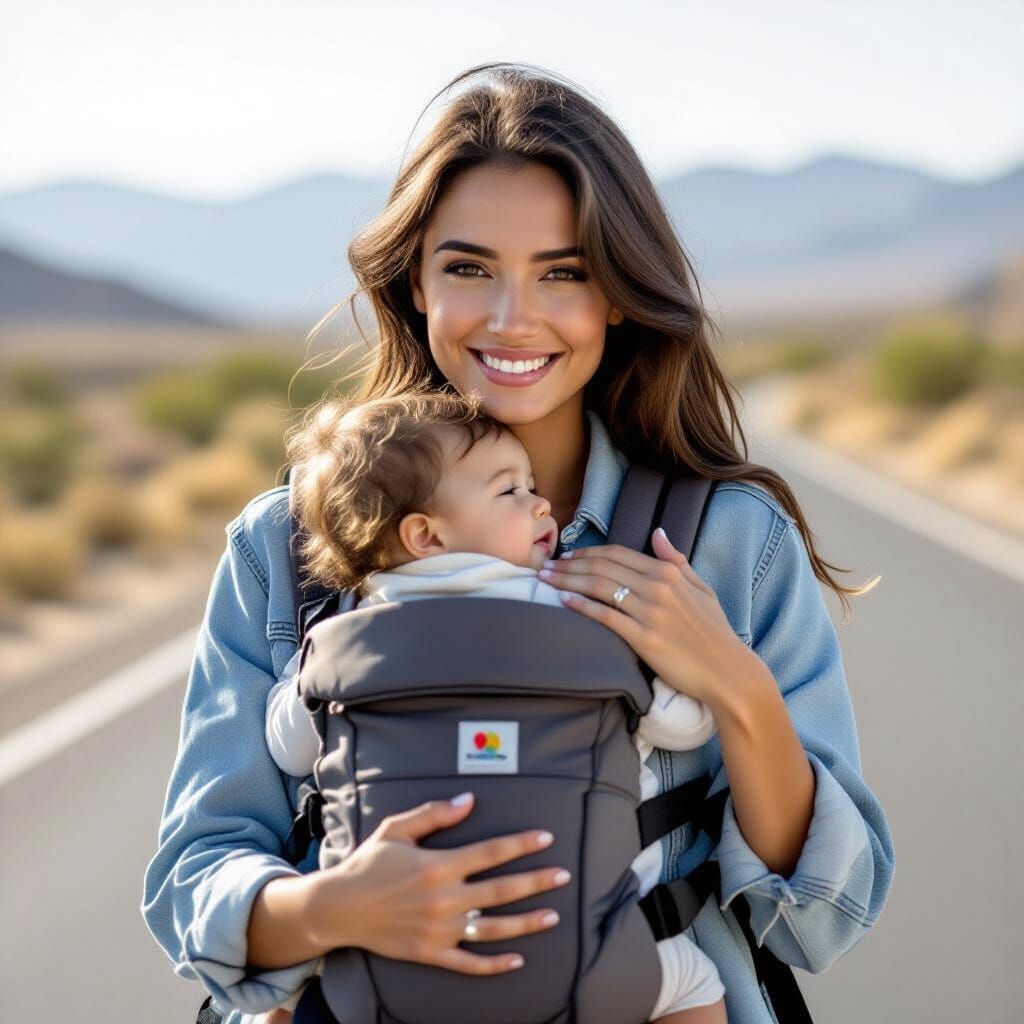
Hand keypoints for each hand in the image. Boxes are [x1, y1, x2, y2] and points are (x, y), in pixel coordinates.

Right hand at [310, 793, 569, 974]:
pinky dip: (494, 963)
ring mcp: (439, 930)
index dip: (521, 844)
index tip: (546, 838)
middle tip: (564, 875)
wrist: (339, 907)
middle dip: (536, 882)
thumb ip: (435, 814)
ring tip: (553, 915)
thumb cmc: (369, 864)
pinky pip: (469, 963)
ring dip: (526, 922)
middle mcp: (444, 899)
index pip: (491, 852)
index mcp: (438, 864)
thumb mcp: (397, 829)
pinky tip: (517, 959)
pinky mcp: (431, 953)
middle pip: (501, 890)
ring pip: (493, 928)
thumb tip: (469, 801)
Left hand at [539, 527, 761, 706]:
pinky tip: (563, 602)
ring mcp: (650, 612)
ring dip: (567, 581)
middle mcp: (658, 587)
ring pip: (598, 587)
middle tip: (545, 567)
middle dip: (569, 565)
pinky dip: (581, 606)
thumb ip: (676, 560)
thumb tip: (658, 532)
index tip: (566, 556)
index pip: (617, 553)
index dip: (587, 553)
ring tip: (545, 581)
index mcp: (668, 572)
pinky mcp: (644, 638)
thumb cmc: (714, 632)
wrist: (727, 671)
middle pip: (602, 567)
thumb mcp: (701, 588)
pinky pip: (605, 616)